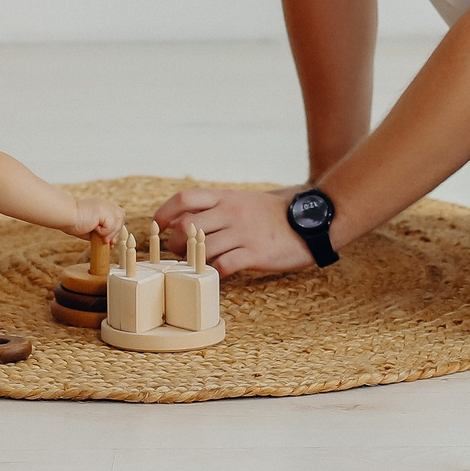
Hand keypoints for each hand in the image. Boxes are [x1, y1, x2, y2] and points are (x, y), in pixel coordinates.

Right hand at [67, 197, 126, 244]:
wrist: (66, 217)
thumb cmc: (73, 222)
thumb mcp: (90, 228)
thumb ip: (100, 231)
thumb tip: (109, 241)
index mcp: (102, 206)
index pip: (116, 217)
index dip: (115, 230)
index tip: (110, 242)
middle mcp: (105, 204)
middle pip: (121, 217)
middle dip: (116, 232)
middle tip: (107, 241)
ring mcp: (105, 206)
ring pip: (118, 222)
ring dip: (110, 233)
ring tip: (98, 235)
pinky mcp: (103, 210)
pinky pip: (111, 225)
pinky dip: (103, 231)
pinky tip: (93, 228)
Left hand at [150, 188, 310, 276]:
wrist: (311, 222)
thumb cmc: (273, 215)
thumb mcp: (244, 201)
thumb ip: (217, 207)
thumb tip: (186, 218)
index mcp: (226, 197)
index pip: (184, 198)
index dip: (165, 213)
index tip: (158, 226)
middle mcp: (231, 213)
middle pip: (187, 226)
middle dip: (175, 243)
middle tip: (178, 253)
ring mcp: (242, 233)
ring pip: (202, 247)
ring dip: (193, 260)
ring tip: (197, 265)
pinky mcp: (254, 254)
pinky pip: (224, 265)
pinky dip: (215, 272)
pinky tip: (218, 273)